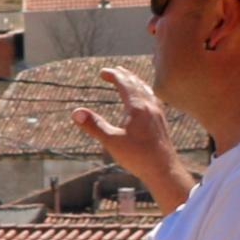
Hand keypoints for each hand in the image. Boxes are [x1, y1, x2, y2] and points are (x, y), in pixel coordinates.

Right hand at [67, 65, 181, 195]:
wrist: (164, 169)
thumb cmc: (138, 157)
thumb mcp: (111, 141)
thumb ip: (94, 125)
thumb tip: (75, 112)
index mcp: (138, 108)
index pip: (125, 84)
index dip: (114, 76)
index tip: (102, 72)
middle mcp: (150, 107)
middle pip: (138, 84)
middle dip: (125, 76)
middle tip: (115, 70)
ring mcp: (158, 114)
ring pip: (148, 91)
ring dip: (137, 82)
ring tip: (130, 80)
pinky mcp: (161, 122)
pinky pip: (154, 100)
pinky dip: (146, 93)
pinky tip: (146, 100)